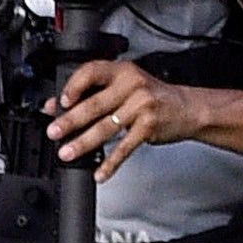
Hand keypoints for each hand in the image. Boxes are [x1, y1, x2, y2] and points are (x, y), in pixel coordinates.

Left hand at [45, 60, 208, 182]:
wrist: (187, 108)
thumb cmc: (152, 97)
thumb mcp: (123, 87)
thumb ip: (91, 93)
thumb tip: (55, 106)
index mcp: (122, 71)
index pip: (91, 72)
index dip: (73, 87)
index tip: (60, 103)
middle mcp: (132, 85)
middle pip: (95, 104)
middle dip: (70, 121)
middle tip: (54, 132)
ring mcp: (142, 106)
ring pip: (106, 127)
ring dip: (83, 143)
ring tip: (68, 152)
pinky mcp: (149, 126)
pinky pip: (125, 147)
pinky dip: (111, 162)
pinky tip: (100, 171)